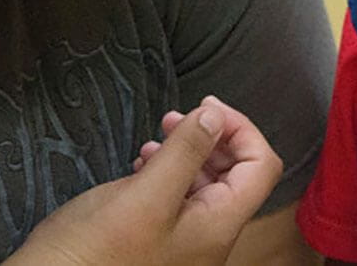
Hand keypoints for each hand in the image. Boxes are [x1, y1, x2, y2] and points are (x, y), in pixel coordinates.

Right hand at [8, 95, 281, 264]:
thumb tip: (216, 115)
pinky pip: (177, 200)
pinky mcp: (156, 243)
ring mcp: (184, 243)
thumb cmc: (95, 253)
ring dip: (188, 153)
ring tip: (155, 139)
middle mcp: (209, 237)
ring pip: (205, 185)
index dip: (241, 129)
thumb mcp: (144, 195)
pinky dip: (166, 173)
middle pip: (237, 174)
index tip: (205, 105)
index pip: (262, 167)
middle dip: (212, 137)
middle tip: (174, 117)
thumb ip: (186, 152)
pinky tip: (141, 165)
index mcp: (218, 226)